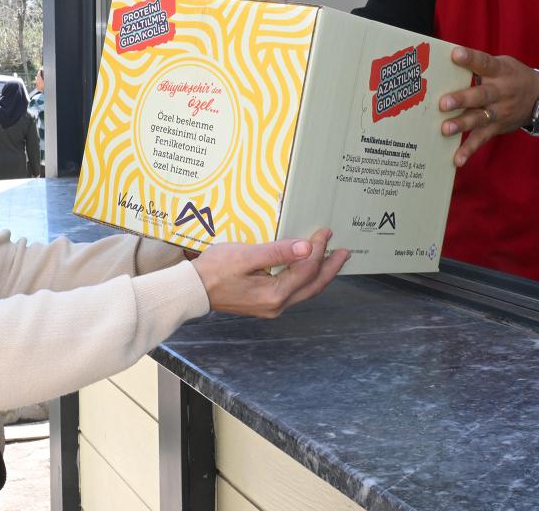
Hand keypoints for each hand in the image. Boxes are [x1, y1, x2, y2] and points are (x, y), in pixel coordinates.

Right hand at [192, 229, 349, 317]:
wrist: (193, 290)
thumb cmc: (214, 270)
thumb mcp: (246, 256)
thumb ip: (277, 252)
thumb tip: (306, 248)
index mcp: (274, 294)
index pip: (306, 269)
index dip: (318, 249)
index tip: (324, 231)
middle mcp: (276, 305)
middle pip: (312, 285)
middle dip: (330, 267)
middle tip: (345, 252)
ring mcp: (271, 307)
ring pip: (305, 290)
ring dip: (320, 274)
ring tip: (333, 259)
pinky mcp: (265, 304)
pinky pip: (294, 291)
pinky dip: (305, 279)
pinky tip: (307, 269)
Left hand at [439, 46, 538, 166]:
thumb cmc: (511, 76)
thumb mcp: (501, 65)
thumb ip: (478, 65)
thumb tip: (444, 63)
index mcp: (500, 72)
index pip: (485, 63)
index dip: (470, 58)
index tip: (455, 54)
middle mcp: (501, 92)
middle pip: (481, 95)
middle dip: (462, 99)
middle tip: (443, 103)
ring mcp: (499, 112)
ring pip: (480, 118)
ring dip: (462, 124)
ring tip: (445, 129)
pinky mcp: (497, 128)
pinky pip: (482, 140)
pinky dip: (469, 150)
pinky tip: (457, 160)